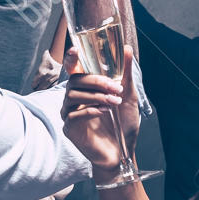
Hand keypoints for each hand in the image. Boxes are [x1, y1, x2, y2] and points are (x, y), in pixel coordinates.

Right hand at [60, 44, 139, 173]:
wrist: (123, 150)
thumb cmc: (123, 122)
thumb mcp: (128, 95)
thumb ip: (125, 73)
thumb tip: (126, 48)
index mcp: (86, 87)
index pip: (73, 69)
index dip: (71, 58)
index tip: (76, 50)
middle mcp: (75, 98)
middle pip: (74, 80)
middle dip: (95, 81)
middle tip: (115, 88)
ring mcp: (70, 113)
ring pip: (72, 95)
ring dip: (95, 96)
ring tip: (113, 102)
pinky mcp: (70, 128)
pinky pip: (73, 114)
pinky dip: (89, 110)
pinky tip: (103, 112)